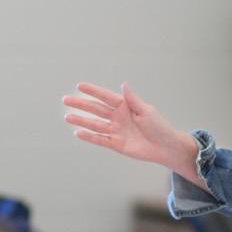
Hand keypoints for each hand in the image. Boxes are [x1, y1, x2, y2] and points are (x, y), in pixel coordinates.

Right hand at [63, 81, 202, 183]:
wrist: (165, 147)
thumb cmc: (159, 127)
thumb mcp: (146, 111)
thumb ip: (132, 99)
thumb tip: (123, 84)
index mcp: (125, 106)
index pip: (105, 96)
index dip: (93, 91)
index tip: (79, 86)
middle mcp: (118, 117)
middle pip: (96, 109)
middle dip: (81, 105)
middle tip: (66, 100)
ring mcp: (116, 130)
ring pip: (95, 124)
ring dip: (81, 120)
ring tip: (68, 117)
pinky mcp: (116, 144)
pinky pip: (100, 139)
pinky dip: (89, 136)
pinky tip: (78, 132)